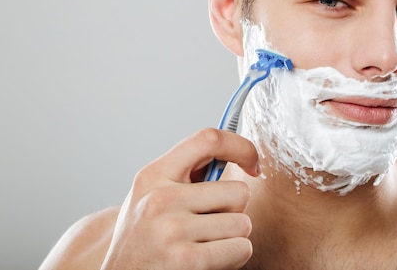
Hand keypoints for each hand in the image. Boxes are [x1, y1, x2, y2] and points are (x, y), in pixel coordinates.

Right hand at [100, 128, 260, 269]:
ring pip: (243, 223)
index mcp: (154, 175)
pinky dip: (234, 257)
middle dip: (234, 211)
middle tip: (210, 224)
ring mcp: (171, 230)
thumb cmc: (144, 238)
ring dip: (233, 238)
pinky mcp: (186, 260)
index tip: (252, 164)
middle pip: (238, 191)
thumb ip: (187, 174)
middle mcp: (160, 199)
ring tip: (206, 244)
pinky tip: (211, 261)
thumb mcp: (152, 196)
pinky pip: (241, 248)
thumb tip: (240, 153)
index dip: (241, 147)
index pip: (208, 139)